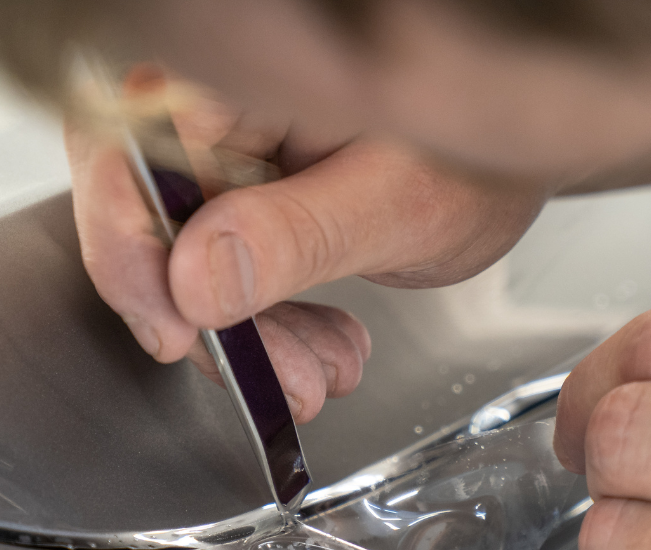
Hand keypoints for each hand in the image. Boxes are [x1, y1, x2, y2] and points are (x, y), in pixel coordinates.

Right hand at [65, 85, 549, 421]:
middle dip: (205, 315)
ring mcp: (227, 150)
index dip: (132, 248)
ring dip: (243, 336)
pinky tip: (318, 349)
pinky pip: (221, 270)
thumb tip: (196, 280)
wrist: (519, 153)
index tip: (175, 328)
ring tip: (316, 373)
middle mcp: (218, 101)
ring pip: (183, 257)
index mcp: (245, 72)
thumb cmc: (480, 150)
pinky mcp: (244, 196)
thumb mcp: (395, 201)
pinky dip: (266, 326)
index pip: (130, 151)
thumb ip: (295, 236)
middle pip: (148, 215)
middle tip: (270, 376)